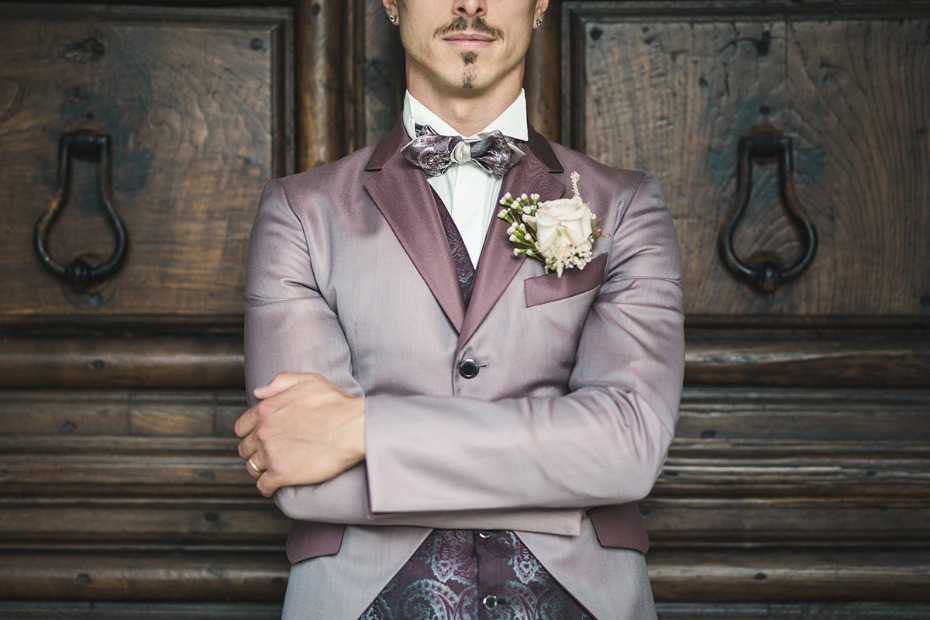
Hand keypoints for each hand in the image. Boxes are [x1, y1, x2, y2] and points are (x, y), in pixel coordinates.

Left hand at [234, 372, 365, 496]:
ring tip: (273, 470)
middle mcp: (264, 431)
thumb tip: (258, 392)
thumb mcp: (309, 381)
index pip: (242, 427)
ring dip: (261, 470)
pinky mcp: (281, 473)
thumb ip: (280, 382)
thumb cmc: (338, 404)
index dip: (251, 433)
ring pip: (252, 467)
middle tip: (269, 455)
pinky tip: (275, 486)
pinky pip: (263, 485)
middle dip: (255, 452)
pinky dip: (267, 487)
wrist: (355, 428)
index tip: (261, 438)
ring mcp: (271, 453)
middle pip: (246, 448)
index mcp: (267, 409)